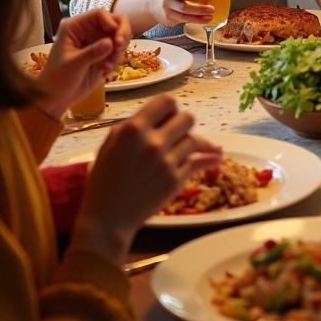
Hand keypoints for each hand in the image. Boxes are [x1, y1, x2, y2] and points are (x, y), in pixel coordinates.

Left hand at [35, 10, 131, 119]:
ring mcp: (96, 41)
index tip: (116, 39)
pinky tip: (105, 71)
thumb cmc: (57, 79)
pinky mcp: (103, 53)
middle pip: (115, 22)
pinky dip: (117, 60)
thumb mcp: (73, 65)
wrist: (56, 97)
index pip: (99, 14)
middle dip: (121, 35)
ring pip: (119, 36)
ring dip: (119, 51)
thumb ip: (92, 52)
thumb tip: (111, 42)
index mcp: (75, 27)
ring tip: (108, 66)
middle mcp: (87, 30)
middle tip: (119, 49)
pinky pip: (118, 50)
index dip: (111, 22)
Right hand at [73, 94, 221, 260]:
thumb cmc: (103, 181)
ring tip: (200, 145)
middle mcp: (153, 142)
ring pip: (195, 139)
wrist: (107, 219)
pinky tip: (217, 156)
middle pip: (188, 117)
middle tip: (177, 132)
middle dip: (183, 123)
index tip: (168, 115)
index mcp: (133, 130)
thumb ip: (132, 125)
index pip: (167, 101)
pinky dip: (209, 159)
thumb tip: (157, 115)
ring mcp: (167, 162)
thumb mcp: (110, 145)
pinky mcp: (176, 180)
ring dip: (195, 142)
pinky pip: (199, 162)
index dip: (170, 107)